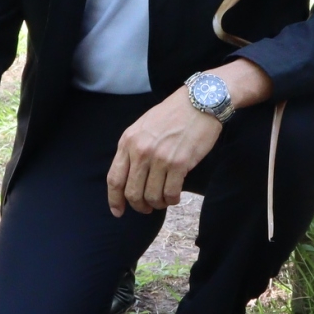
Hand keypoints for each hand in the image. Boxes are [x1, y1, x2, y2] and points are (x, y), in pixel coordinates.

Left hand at [108, 90, 222, 215]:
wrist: (199, 101)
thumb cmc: (172, 114)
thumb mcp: (142, 127)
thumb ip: (133, 149)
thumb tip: (129, 178)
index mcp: (128, 141)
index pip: (114, 179)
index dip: (115, 200)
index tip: (118, 212)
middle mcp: (141, 151)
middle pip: (132, 193)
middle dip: (139, 206)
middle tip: (147, 208)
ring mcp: (160, 158)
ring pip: (152, 196)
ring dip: (158, 204)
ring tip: (164, 200)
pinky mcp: (180, 163)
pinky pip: (171, 193)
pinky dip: (172, 200)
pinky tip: (175, 196)